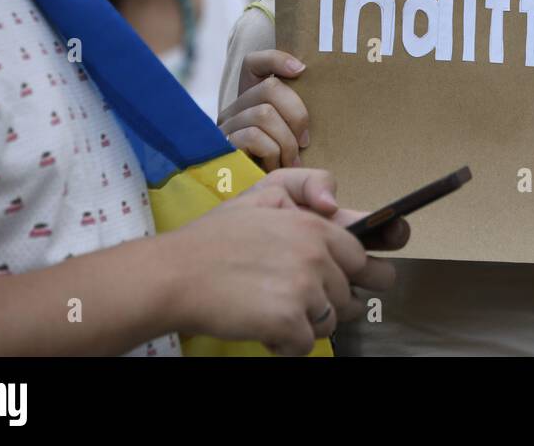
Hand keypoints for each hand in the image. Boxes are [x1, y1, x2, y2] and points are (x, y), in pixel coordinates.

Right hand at [163, 169, 400, 355]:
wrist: (174, 274)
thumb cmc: (214, 237)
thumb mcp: (262, 194)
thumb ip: (306, 187)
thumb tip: (334, 205)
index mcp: (313, 226)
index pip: (359, 257)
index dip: (348, 274)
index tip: (333, 282)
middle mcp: (316, 255)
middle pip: (348, 296)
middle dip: (327, 303)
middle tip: (294, 300)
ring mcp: (304, 289)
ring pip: (329, 323)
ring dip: (304, 325)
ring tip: (271, 310)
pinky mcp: (287, 321)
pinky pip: (304, 346)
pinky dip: (284, 345)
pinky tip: (262, 329)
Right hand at [218, 50, 310, 170]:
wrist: (253, 203)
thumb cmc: (283, 170)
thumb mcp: (295, 140)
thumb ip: (301, 118)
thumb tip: (308, 80)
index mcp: (252, 100)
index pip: (254, 62)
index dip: (277, 58)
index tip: (301, 70)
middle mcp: (235, 109)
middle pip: (270, 87)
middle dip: (297, 115)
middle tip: (304, 143)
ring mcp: (225, 127)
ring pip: (264, 113)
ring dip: (286, 141)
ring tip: (290, 162)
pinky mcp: (221, 147)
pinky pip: (253, 137)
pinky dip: (272, 153)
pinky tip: (273, 168)